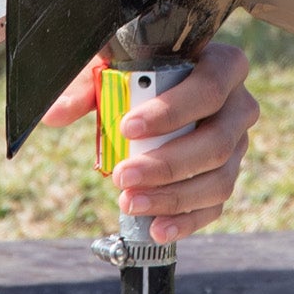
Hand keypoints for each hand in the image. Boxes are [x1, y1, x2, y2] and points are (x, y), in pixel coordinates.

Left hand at [39, 41, 260, 240]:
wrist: (158, 91)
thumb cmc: (140, 73)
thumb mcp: (116, 68)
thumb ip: (87, 87)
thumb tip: (54, 114)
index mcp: (222, 65)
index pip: (209, 88)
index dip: (172, 111)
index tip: (127, 128)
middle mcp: (239, 106)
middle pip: (218, 142)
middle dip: (166, 164)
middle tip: (123, 176)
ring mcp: (238, 145)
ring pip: (219, 179)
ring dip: (172, 197)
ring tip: (130, 202)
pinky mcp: (227, 176)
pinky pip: (215, 206)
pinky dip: (185, 221)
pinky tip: (156, 228)